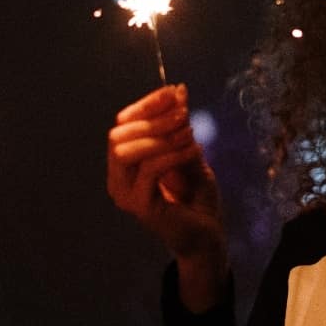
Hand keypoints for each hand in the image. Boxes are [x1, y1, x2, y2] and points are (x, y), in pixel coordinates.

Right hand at [107, 84, 227, 310]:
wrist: (208, 235)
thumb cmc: (196, 197)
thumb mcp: (189, 152)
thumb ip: (179, 126)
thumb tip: (177, 90)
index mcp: (123, 164)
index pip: (122, 124)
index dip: (146, 105)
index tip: (173, 93)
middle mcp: (117, 179)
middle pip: (118, 135)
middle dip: (151, 119)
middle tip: (183, 115)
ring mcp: (125, 194)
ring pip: (127, 151)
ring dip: (161, 136)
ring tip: (189, 133)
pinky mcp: (140, 206)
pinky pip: (149, 170)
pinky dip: (171, 154)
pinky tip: (193, 150)